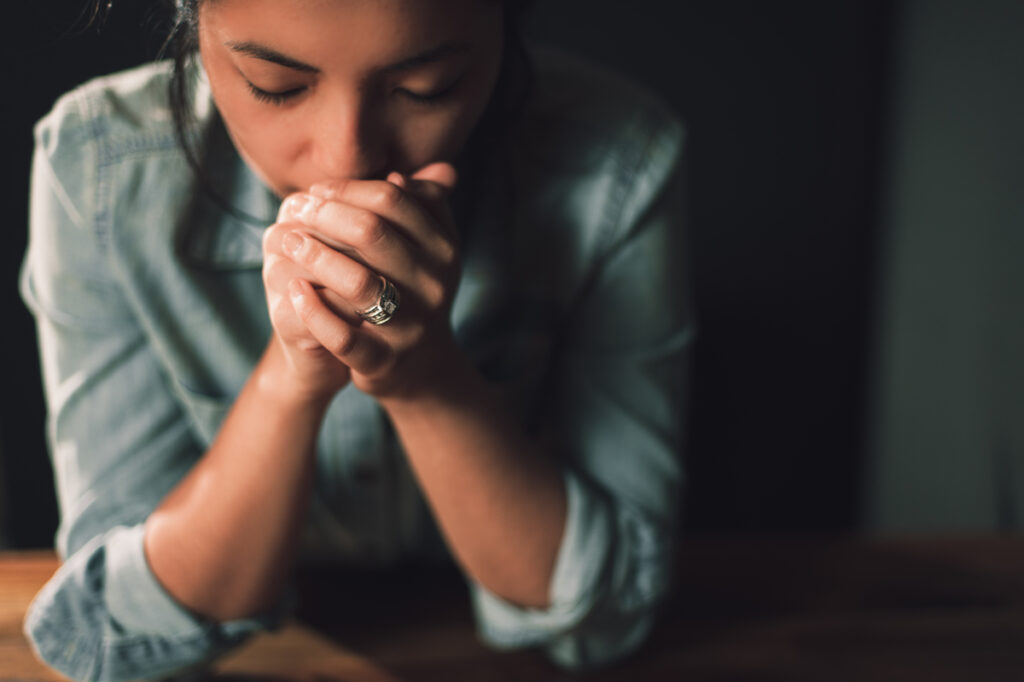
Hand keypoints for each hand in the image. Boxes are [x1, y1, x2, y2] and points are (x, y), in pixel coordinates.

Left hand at [272, 162, 463, 399]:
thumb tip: (398, 173)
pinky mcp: (384, 361)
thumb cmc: (416, 293)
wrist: (424, 368)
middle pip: (372, 233)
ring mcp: (410, 326)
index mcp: (444, 250)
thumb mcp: (431, 250)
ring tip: (287, 241)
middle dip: (324, 214)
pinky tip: (293, 290)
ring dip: (315, 256)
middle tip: (294, 209)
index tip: (317, 191)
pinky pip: (343, 338)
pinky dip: (313, 312)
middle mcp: (433, 286)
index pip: (393, 200)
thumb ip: (423, 207)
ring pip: (358, 283)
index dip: (348, 189)